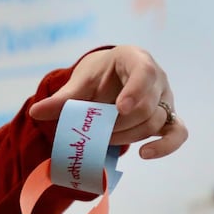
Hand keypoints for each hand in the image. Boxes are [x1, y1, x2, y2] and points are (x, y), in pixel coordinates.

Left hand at [27, 45, 186, 160]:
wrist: (110, 78)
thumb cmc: (97, 76)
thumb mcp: (79, 83)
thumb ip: (62, 98)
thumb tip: (35, 112)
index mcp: (135, 59)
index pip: (144, 72)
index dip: (135, 91)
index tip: (119, 108)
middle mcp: (157, 77)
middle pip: (147, 106)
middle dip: (119, 124)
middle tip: (98, 131)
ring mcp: (166, 98)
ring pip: (155, 122)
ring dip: (128, 136)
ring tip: (105, 138)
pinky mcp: (169, 117)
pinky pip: (178, 133)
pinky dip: (165, 146)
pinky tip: (143, 154)